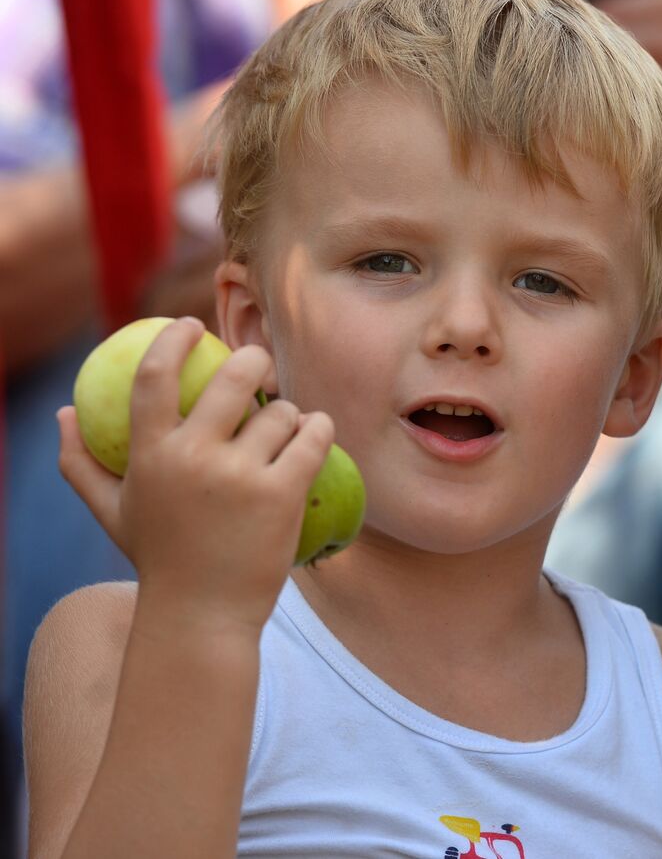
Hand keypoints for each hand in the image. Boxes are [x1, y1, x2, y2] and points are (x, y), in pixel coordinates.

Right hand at [57, 318, 333, 630]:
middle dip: (252, 359)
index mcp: (150, 455)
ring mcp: (240, 475)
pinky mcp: (282, 492)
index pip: (153, 376)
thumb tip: (64, 411)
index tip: (191, 326)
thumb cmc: (160, 559)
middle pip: (231, 377)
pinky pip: (313, 436)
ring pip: (280, 410)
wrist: (203, 615)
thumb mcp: (113, 511)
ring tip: (284, 432)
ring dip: (288, 413)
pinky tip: (315, 433)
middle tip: (259, 364)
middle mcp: (193, 458)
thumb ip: (81, 461)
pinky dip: (318, 429)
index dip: (173, 340)